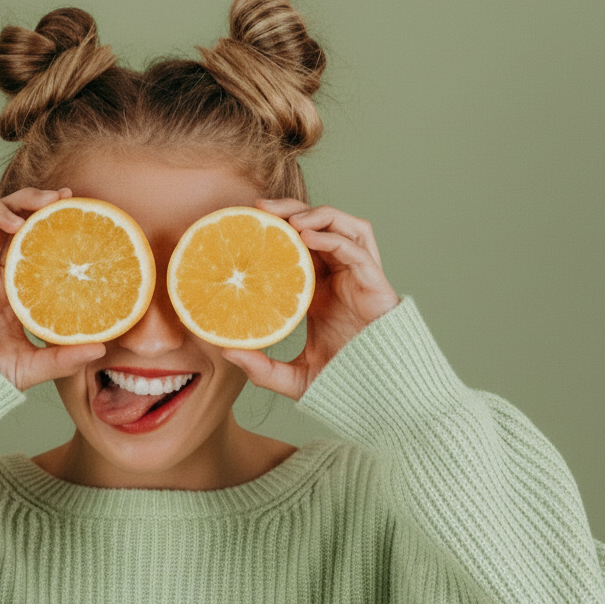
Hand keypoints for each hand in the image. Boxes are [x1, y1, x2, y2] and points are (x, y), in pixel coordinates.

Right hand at [0, 187, 105, 391]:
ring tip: (20, 221)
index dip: (42, 211)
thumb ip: (64, 356)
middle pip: (0, 214)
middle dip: (24, 199)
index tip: (69, 200)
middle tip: (53, 198)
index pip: (24, 231)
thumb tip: (102, 349)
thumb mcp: (33, 364)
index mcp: (6, 278)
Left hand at [221, 198, 400, 399]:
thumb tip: (226, 352)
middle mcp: (340, 277)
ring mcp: (359, 278)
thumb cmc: (342, 383)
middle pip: (320, 226)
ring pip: (344, 226)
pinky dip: (333, 237)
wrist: (378, 396)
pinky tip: (308, 237)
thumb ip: (262, 368)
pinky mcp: (375, 283)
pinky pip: (356, 249)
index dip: (278, 227)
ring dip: (318, 214)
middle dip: (292, 209)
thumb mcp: (292, 377)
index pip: (300, 245)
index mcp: (320, 290)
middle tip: (260, 207)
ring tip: (289, 219)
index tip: (247, 220)